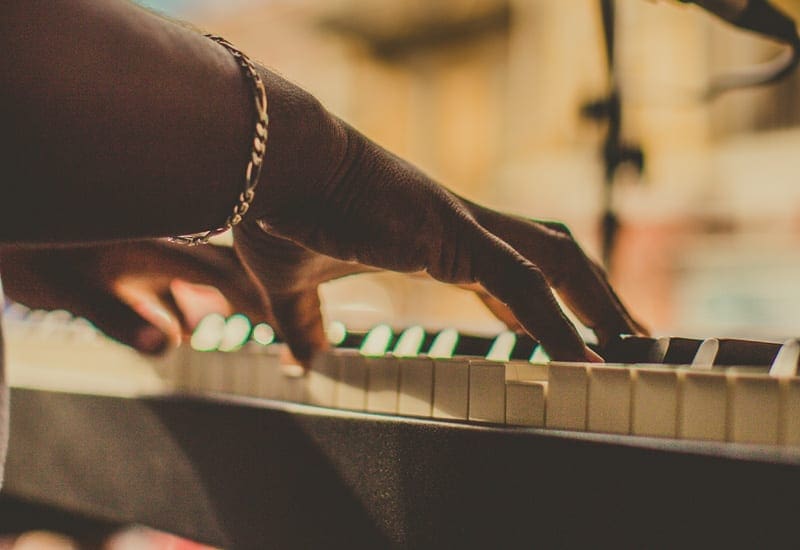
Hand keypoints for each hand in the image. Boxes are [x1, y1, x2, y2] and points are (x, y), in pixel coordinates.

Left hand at [0, 241, 269, 353]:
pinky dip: (180, 311)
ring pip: (194, 283)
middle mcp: (158, 250)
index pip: (221, 272)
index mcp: (157, 250)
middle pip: (219, 273)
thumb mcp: (74, 290)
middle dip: (246, 298)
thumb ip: (121, 319)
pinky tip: (179, 330)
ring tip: (232, 331)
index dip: (256, 294)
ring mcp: (143, 259)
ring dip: (212, 306)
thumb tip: (167, 347)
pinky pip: (167, 290)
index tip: (284, 315)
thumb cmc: (36, 256)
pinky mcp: (126, 269)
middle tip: (273, 322)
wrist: (11, 216)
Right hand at [234, 70, 645, 365]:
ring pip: (558, 262)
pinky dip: (557, 323)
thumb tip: (301, 359)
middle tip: (633, 337)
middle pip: (556, 258)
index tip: (578, 336)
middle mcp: (464, 228)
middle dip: (598, 297)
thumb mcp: (293, 288)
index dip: (551, 306)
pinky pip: (523, 283)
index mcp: (438, 239)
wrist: (270, 168)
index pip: (515, 273)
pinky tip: (582, 362)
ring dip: (599, 303)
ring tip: (635, 347)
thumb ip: (305, 323)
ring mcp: (464, 225)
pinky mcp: (453, 233)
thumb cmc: (283, 215)